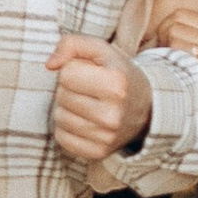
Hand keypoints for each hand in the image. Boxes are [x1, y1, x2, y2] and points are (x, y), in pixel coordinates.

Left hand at [48, 35, 151, 168]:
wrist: (147, 109)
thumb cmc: (118, 75)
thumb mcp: (102, 50)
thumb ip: (73, 44)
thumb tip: (50, 65)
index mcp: (116, 84)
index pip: (66, 73)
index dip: (74, 69)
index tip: (90, 73)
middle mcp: (112, 114)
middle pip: (62, 95)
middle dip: (70, 89)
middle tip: (89, 90)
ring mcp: (106, 137)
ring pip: (59, 117)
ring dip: (68, 108)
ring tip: (87, 104)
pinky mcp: (98, 152)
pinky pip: (61, 137)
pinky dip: (67, 128)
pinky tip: (85, 121)